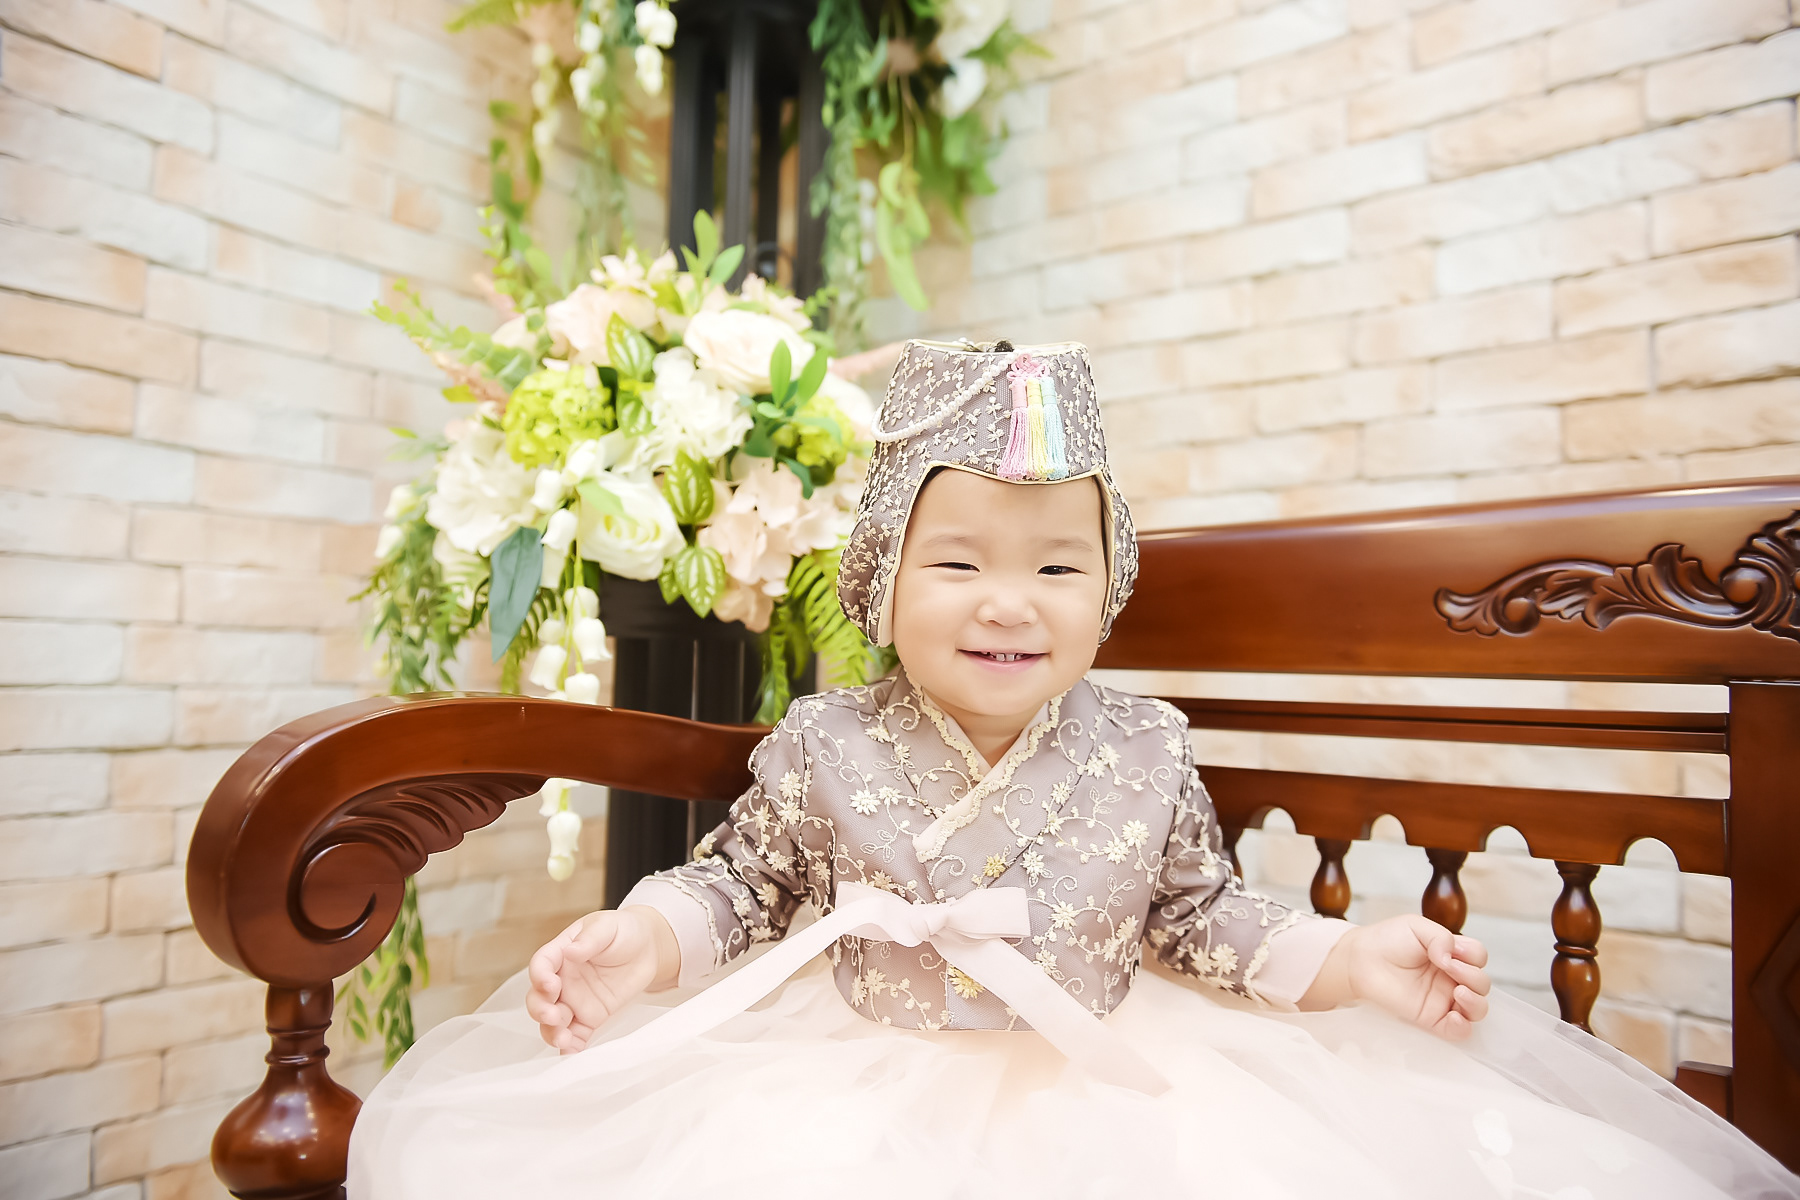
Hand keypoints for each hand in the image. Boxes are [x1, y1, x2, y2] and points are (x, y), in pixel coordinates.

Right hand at [525, 906, 679, 1053]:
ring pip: (553, 1021)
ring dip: (552, 1032)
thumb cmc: (623, 930)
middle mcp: (562, 979)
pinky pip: (576, 1035)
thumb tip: (571, 951)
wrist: (648, 948)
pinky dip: (570, 1048)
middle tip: (552, 1015)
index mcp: (561, 953)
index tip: (550, 985)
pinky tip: (571, 1054)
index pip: (541, 965)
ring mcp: (575, 1000)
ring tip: (562, 1039)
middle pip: (539, 998)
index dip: (540, 977)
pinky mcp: (590, 1017)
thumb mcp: (606, 927)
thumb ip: (589, 940)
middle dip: (540, 1010)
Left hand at [1304, 915, 1490, 1039]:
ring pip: (1477, 1009)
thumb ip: (1440, 937)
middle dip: (1473, 977)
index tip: (1451, 952)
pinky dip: (1463, 1026)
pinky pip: (1458, 1031)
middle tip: (1448, 968)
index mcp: (1452, 954)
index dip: (1473, 955)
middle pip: (1482, 984)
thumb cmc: (1387, 941)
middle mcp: (1451, 978)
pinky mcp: (1431, 1018)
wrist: (1360, 960)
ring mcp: (1443, 999)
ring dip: (1476, 1002)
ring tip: (1458, 992)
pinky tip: (1454, 1016)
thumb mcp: (1416, 927)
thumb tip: (1452, 957)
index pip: (1479, 957)